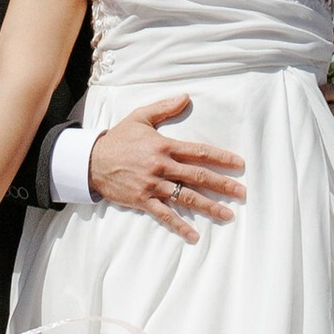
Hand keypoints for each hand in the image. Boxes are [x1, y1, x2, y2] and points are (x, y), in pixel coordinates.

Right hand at [86, 97, 246, 239]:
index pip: (199, 152)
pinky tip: (194, 236)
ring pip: (186, 197)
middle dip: (222, 184)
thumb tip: (187, 97)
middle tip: (242, 192)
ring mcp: (153, 185)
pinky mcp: (142, 200)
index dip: (221, 157)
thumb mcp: (140, 117)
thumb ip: (165, 108)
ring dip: (209, 206)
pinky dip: (180, 226)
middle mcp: (162, 166)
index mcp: (164, 146)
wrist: (91, 161)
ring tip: (228, 214)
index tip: (239, 164)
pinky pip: (164, 215)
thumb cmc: (118, 138)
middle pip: (198, 176)